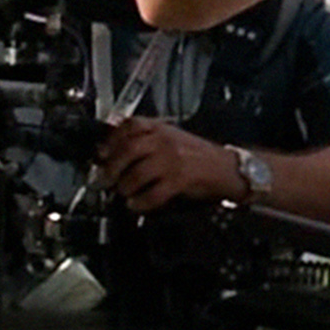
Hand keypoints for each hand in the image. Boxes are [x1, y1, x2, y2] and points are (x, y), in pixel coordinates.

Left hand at [93, 117, 244, 210]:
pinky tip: (137, 204)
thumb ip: (146, 140)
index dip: (111, 140)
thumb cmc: (199, 156)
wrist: (228, 169)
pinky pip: (153, 193)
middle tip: (105, 179)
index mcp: (162, 128)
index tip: (101, 153)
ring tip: (123, 193)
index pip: (130, 126)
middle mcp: (166, 141)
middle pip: (128, 149)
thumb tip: (113, 151)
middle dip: (112, 167)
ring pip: (137, 173)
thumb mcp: (173, 138)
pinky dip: (141, 202)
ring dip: (125, 187)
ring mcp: (173, 160)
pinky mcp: (180, 180)